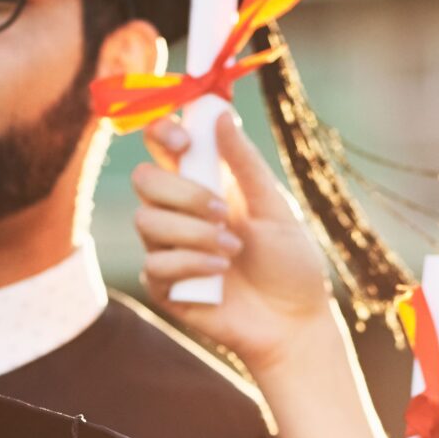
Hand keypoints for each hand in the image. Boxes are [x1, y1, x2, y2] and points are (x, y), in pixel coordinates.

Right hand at [134, 109, 339, 375]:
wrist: (294, 323)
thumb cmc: (290, 264)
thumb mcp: (275, 207)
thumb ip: (245, 164)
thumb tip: (221, 113)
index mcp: (204, 184)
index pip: (163, 145)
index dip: (162, 132)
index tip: (184, 140)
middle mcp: (180, 212)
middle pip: (144, 179)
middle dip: (182, 192)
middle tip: (222, 210)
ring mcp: (168, 249)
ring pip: (146, 221)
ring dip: (192, 232)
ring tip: (232, 249)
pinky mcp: (164, 287)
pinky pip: (156, 264)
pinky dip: (190, 264)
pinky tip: (220, 273)